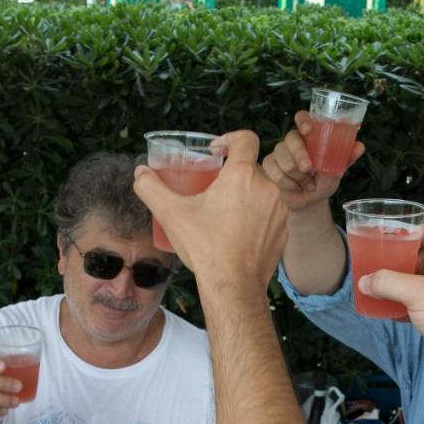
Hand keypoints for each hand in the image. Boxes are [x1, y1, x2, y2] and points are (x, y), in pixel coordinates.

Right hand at [133, 130, 287, 293]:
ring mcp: (280, 210)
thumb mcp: (171, 214)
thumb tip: (139, 172)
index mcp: (242, 175)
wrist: (234, 286)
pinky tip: (239, 232)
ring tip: (226, 213)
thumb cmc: (205, 247)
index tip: (216, 152)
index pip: (246, 138)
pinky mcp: (284, 230)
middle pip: (250, 168)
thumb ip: (151, 188)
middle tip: (214, 190)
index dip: (229, 139)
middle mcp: (267, 187)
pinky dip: (257, 217)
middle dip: (232, 175)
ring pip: (262, 191)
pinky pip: (271, 213)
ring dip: (246, 196)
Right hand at [261, 112, 363, 211]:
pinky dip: (288, 183)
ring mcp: (279, 151)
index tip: (307, 129)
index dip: (303, 120)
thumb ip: (346, 158)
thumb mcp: (337, 170)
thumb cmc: (324, 180)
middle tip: (309, 169)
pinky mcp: (270, 164)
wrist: (310, 201)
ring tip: (308, 184)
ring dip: (298, 177)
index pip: (302, 117)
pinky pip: (275, 171)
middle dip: (300, 156)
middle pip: (290, 139)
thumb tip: (360, 146)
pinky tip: (295, 187)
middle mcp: (293, 140)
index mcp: (310, 135)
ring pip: (284, 160)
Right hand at [357, 221, 423, 376]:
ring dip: (406, 285)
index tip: (397, 242)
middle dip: (405, 261)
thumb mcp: (415, 292)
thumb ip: (387, 283)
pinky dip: (411, 305)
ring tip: (385, 289)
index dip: (418, 231)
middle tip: (385, 266)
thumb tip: (365, 281)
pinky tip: (394, 313)